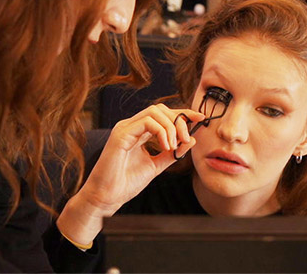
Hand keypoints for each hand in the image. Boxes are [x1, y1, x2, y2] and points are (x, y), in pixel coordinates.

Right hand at [56, 105, 203, 244]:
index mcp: (138, 132)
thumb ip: (172, 153)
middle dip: (178, 120)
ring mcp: (124, 128)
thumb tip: (191, 139)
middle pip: (160, 109)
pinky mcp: (121, 135)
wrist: (107, 197)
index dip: (182, 114)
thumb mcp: (156, 166)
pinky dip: (161, 132)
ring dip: (170, 127)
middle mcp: (131, 126)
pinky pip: (146, 122)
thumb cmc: (126, 183)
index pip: (162, 114)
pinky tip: (165, 146)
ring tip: (173, 146)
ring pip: (154, 112)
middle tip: (185, 139)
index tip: (199, 119)